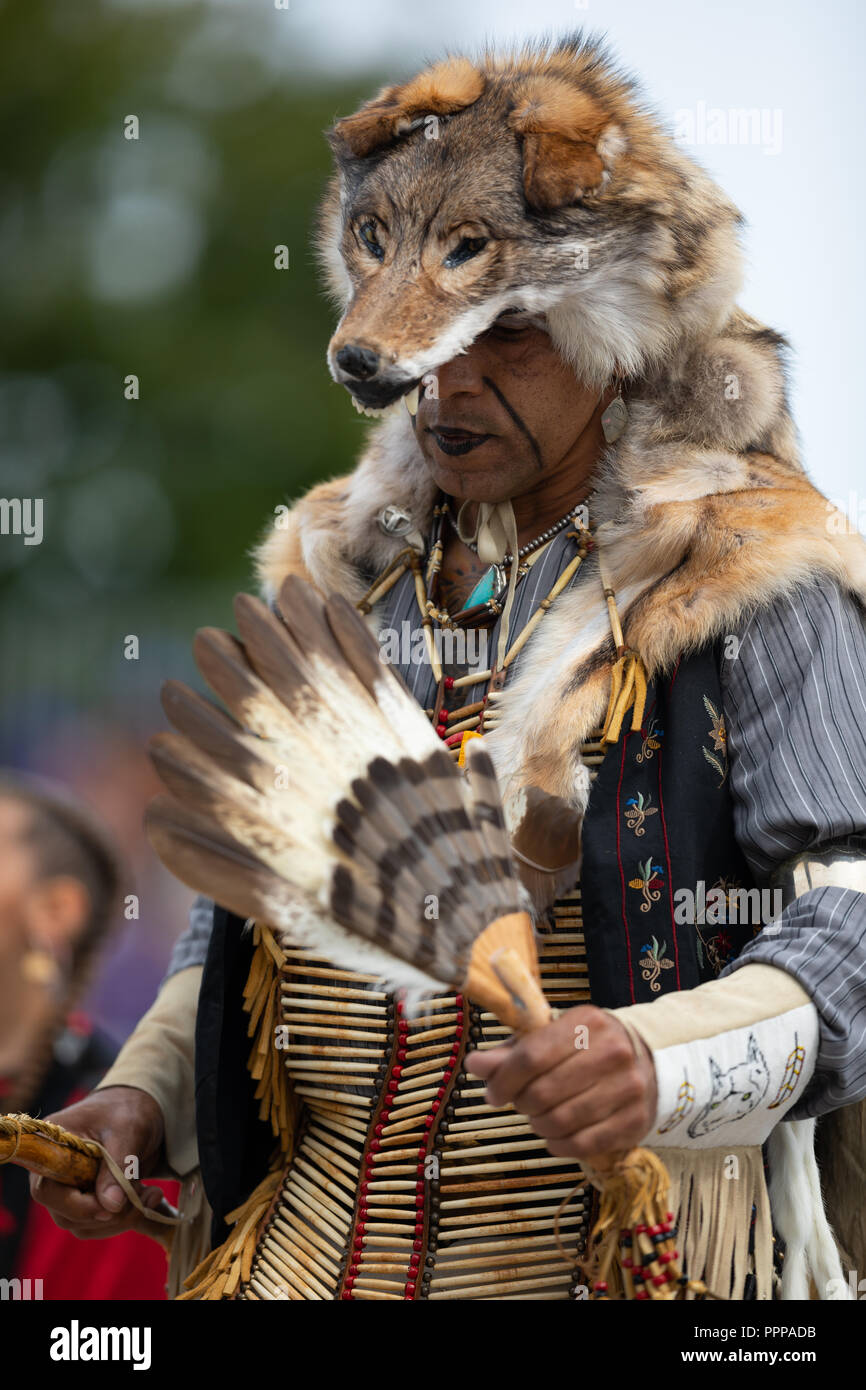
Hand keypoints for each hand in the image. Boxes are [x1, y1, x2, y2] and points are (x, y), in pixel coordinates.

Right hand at [29, 1086, 167, 1238]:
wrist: (140, 1106)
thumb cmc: (127, 1109)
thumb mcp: (127, 1129)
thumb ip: (118, 1166)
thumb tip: (110, 1207)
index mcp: (51, 1147)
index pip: (46, 1190)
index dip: (75, 1206)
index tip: (110, 1206)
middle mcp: (55, 1172)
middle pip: (67, 1215)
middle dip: (110, 1215)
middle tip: (147, 1196)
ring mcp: (71, 1189)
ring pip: (86, 1225)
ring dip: (122, 1218)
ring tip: (153, 1194)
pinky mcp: (90, 1199)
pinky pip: (102, 1223)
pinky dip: (128, 1218)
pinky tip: (152, 1199)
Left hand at [465, 1006, 656, 1164]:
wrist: (644, 1061)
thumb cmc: (584, 1048)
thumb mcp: (549, 1039)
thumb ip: (511, 1053)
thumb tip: (475, 1064)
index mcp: (587, 1022)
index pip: (532, 1056)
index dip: (504, 1080)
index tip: (493, 1093)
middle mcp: (613, 1051)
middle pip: (543, 1092)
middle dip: (522, 1104)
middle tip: (522, 1103)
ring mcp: (628, 1087)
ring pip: (561, 1121)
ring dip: (539, 1125)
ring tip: (539, 1116)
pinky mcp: (634, 1121)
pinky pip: (582, 1144)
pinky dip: (558, 1145)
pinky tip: (556, 1135)